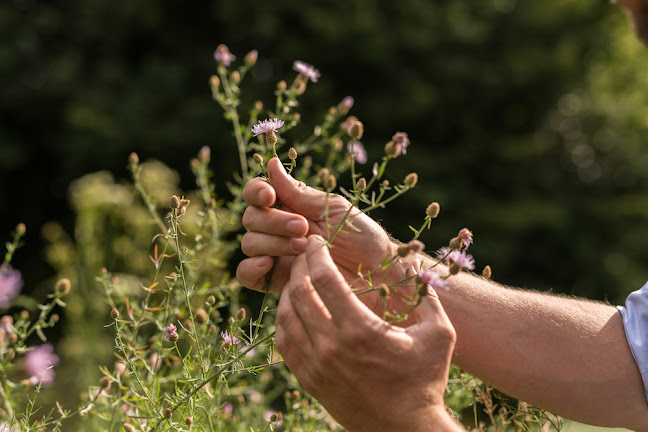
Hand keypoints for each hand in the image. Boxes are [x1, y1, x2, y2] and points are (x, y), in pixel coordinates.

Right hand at [236, 158, 418, 316]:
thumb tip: (271, 164)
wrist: (378, 275)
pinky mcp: (278, 281)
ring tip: (303, 248)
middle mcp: (279, 229)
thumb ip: (298, 193)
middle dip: (274, 221)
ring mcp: (277, 255)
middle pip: (251, 218)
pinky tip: (269, 264)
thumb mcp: (331, 208)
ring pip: (249, 243)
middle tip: (304, 228)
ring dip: (272, 242)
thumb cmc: (362, 237)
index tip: (271, 196)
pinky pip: (247, 274)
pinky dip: (251, 268)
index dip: (256, 192)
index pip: (257, 193)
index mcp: (292, 206)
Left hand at [275, 236, 460, 431]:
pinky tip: (294, 311)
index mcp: (360, 329)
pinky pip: (284, 343)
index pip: (325, 280)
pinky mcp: (309, 380)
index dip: (317, 255)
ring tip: (298, 279)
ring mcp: (316, 365)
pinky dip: (284, 321)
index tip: (317, 242)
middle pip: (299, 293)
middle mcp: (331, 346)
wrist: (405, 429)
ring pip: (285, 317)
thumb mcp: (438, 334)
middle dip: (298, 267)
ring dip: (288, 292)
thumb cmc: (425, 380)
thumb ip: (428, 297)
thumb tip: (418, 267)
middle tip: (303, 254)